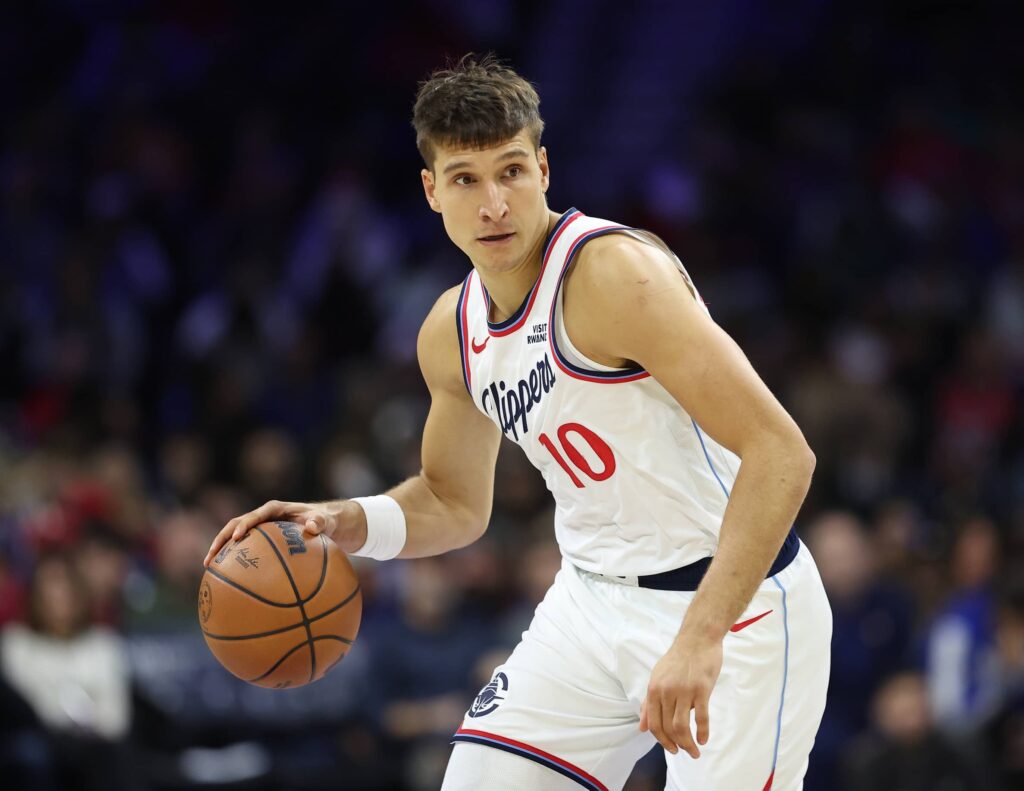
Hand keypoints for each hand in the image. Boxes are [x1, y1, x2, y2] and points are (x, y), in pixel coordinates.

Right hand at [203, 499, 365, 565]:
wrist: (326, 523)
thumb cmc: (326, 521)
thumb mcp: (326, 521)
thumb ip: (320, 522)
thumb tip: (312, 527)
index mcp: (277, 509)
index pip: (257, 514)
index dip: (246, 523)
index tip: (238, 536)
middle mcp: (264, 517)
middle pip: (237, 524)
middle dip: (222, 538)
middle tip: (211, 557)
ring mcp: (260, 529)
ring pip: (235, 537)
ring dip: (221, 549)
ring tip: (208, 567)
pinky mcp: (260, 540)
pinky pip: (245, 550)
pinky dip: (234, 561)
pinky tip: (226, 580)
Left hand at [640, 634, 722, 758]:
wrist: (697, 639)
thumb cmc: (678, 659)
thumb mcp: (658, 678)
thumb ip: (650, 703)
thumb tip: (642, 727)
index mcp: (654, 689)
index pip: (654, 723)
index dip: (662, 741)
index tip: (671, 749)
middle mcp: (666, 692)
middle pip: (668, 728)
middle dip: (676, 745)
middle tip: (685, 752)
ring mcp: (684, 691)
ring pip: (682, 726)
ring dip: (688, 744)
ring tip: (695, 752)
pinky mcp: (702, 689)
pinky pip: (701, 717)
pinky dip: (702, 732)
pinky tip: (703, 740)